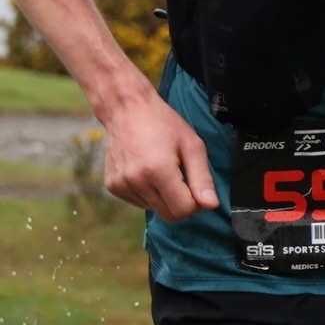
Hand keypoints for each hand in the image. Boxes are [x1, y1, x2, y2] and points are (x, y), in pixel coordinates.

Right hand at [101, 93, 219, 220]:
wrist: (126, 109)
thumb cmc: (163, 123)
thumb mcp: (192, 145)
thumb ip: (202, 178)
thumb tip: (211, 205)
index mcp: (158, 170)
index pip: (183, 210)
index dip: (196, 203)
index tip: (197, 187)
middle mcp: (136, 181)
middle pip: (169, 215)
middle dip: (182, 203)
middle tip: (184, 179)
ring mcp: (121, 185)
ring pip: (155, 210)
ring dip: (165, 197)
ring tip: (163, 169)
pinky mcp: (113, 186)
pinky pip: (140, 202)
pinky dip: (149, 193)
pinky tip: (148, 171)